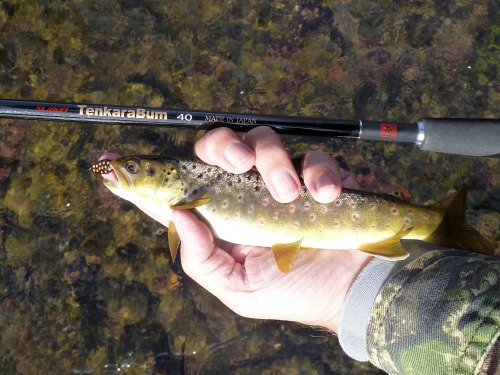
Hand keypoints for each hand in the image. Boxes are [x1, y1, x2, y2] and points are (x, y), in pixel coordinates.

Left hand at [170, 127, 371, 332]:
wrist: (353, 291)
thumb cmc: (294, 293)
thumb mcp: (240, 290)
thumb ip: (203, 260)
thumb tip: (179, 216)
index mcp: (223, 219)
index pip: (184, 189)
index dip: (159, 176)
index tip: (127, 163)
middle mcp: (247, 193)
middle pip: (219, 148)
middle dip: (223, 146)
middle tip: (239, 162)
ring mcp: (283, 180)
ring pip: (264, 141)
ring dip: (274, 161)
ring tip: (288, 194)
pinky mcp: (317, 175)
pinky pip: (312, 155)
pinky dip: (318, 170)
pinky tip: (325, 195)